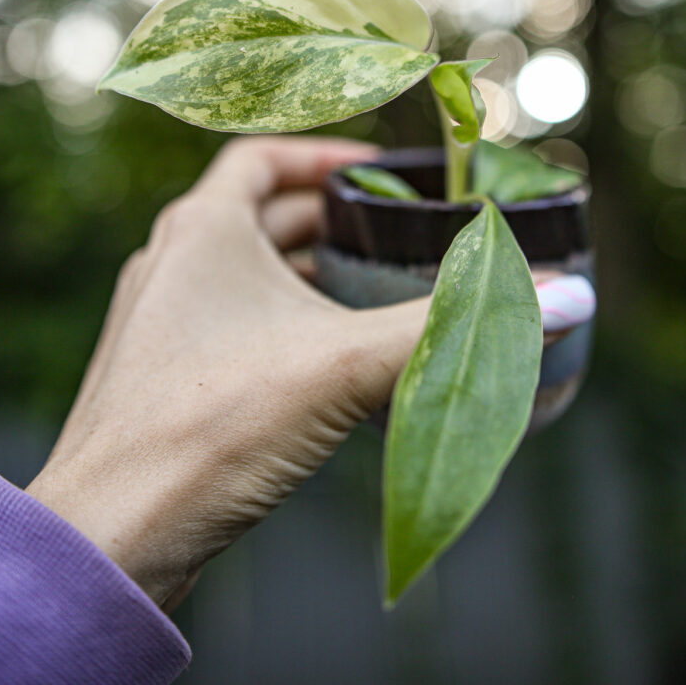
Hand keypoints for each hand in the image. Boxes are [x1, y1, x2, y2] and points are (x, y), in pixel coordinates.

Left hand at [26, 137, 432, 610]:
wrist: (117, 529)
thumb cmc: (215, 424)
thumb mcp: (345, 364)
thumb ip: (449, 327)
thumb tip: (569, 298)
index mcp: (203, 228)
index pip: (260, 156)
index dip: (322, 157)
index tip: (377, 173)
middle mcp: (172, 261)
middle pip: (259, 215)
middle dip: (329, 222)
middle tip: (394, 236)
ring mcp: (159, 321)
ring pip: (245, 274)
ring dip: (305, 276)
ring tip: (372, 292)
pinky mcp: (160, 375)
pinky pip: (231, 323)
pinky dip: (281, 322)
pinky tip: (326, 360)